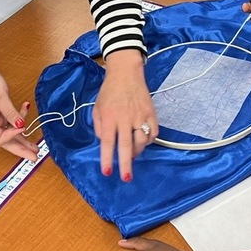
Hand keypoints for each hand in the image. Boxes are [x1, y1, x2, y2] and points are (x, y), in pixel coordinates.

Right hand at [0, 66, 38, 158]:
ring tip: (36, 146)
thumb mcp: (0, 96)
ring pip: (11, 134)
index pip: (0, 139)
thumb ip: (10, 111)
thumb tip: (20, 124)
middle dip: (21, 149)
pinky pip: (11, 122)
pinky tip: (27, 110)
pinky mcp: (0, 112)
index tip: (23, 127)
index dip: (13, 136)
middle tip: (34, 157)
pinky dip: (20, 120)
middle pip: (7, 142)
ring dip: (23, 139)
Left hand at [92, 50, 156, 181]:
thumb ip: (100, 127)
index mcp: (109, 117)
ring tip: (132, 155)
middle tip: (126, 178)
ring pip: (142, 141)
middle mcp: (125, 118)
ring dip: (137, 152)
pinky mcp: (151, 112)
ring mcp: (140, 115)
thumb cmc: (109, 91)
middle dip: (125, 164)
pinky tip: (142, 142)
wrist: (126, 73)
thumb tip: (106, 143)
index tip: (107, 172)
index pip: (108, 142)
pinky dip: (149, 141)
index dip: (107, 158)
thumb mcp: (97, 108)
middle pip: (126, 146)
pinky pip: (153, 133)